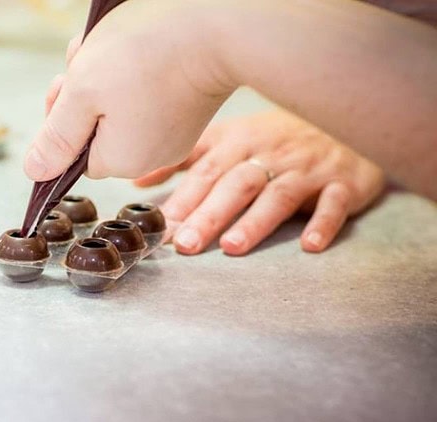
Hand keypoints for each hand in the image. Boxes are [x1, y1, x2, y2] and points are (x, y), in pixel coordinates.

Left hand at [24, 0, 233, 180]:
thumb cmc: (147, 55)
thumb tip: (36, 172)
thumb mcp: (82, 93)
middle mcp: (152, 156)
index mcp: (122, 161)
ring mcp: (175, 134)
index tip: (65, 85)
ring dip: (105, 81)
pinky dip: (135, 79)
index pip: (75, 154)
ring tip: (111, 50)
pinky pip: (147, 102)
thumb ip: (56, 137)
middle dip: (83, 95)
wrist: (218, 28)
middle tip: (84, 60)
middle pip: (97, 131)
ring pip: (120, 112)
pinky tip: (137, 53)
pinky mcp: (189, 111)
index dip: (63, 120)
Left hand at [134, 110, 384, 254]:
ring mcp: (307, 169)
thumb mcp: (229, 137)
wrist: (347, 112)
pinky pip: (334, 203)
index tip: (159, 227)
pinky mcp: (344, 182)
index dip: (182, 200)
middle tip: (184, 244)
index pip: (205, 173)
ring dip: (255, 222)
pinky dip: (323, 223)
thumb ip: (185, 160)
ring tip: (232, 247)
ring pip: (278, 195)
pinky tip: (310, 245)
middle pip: (235, 186)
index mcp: (239, 143)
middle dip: (209, 214)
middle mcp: (270, 154)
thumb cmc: (279, 134)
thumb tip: (136, 182)